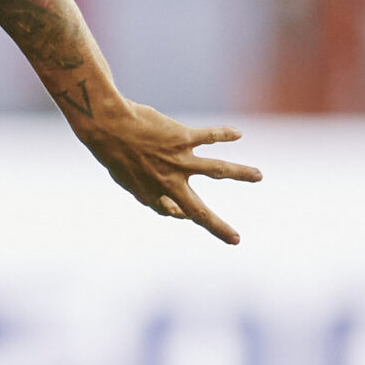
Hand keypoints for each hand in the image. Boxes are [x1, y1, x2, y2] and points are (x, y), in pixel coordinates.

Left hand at [74, 98, 260, 245]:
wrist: (106, 125)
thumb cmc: (114, 151)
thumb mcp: (125, 179)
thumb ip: (146, 191)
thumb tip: (164, 203)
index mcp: (152, 194)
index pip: (173, 211)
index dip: (179, 213)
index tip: (185, 213)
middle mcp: (168, 182)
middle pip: (198, 211)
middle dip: (218, 227)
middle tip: (235, 239)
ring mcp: (177, 160)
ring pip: (217, 170)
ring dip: (240, 173)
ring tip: (258, 175)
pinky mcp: (181, 138)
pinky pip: (209, 136)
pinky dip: (224, 134)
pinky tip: (237, 134)